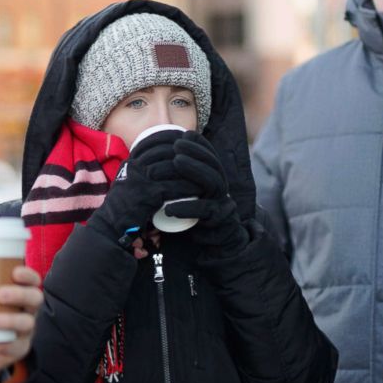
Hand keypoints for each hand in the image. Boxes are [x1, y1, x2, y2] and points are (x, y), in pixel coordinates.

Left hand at [0, 265, 42, 382]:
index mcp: (20, 293)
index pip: (33, 281)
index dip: (28, 275)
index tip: (15, 272)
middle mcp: (28, 310)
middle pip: (35, 298)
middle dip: (19, 294)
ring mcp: (26, 330)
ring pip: (27, 323)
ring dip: (9, 320)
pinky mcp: (19, 348)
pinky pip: (14, 346)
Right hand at [87, 129, 199, 246]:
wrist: (111, 226)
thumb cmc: (122, 207)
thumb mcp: (127, 182)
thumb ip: (139, 172)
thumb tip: (156, 164)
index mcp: (130, 162)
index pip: (151, 142)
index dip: (169, 138)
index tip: (184, 139)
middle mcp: (134, 167)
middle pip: (164, 151)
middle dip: (184, 151)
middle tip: (200, 156)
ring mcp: (140, 180)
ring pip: (171, 168)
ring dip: (190, 170)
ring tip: (203, 174)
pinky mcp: (147, 195)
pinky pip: (172, 187)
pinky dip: (187, 188)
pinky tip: (198, 190)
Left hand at [163, 132, 248, 256]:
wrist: (218, 246)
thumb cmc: (197, 219)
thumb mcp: (190, 197)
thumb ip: (182, 181)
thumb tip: (159, 161)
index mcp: (216, 180)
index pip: (211, 156)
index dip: (199, 144)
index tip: (183, 135)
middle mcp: (222, 190)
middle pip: (213, 165)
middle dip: (195, 152)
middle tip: (176, 147)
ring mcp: (223, 205)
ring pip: (213, 182)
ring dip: (195, 169)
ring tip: (176, 162)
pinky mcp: (220, 223)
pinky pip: (205, 212)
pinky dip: (187, 208)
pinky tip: (170, 208)